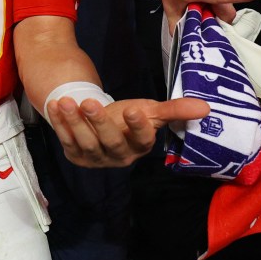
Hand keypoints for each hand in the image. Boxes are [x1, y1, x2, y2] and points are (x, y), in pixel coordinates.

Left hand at [48, 95, 209, 167]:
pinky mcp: (76, 155)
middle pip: (110, 142)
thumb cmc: (127, 116)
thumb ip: (174, 110)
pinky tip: (55, 106)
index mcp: (140, 146)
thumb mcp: (150, 110)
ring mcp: (96, 158)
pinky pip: (66, 140)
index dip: (138, 126)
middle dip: (99, 123)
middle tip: (89, 103)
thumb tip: (206, 107)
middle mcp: (119, 156)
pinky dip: (60, 123)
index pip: (142, 139)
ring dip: (74, 122)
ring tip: (66, 102)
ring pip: (85, 142)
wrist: (99, 120)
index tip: (134, 109)